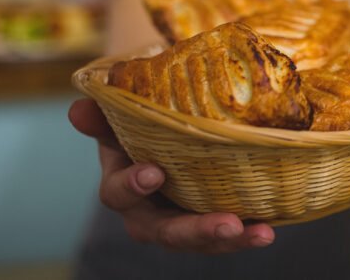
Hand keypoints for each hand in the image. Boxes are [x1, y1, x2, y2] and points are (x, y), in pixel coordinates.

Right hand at [68, 98, 274, 252]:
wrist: (166, 131)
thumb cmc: (140, 124)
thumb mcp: (121, 117)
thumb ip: (103, 115)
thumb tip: (79, 109)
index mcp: (123, 187)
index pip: (118, 195)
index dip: (132, 186)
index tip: (154, 173)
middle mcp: (151, 214)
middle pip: (168, 232)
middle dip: (197, 231)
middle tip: (228, 224)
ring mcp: (183, 221)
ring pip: (203, 240)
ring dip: (232, 240)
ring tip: (261, 233)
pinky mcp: (211, 221)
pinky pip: (230, 234)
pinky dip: (250, 233)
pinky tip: (270, 228)